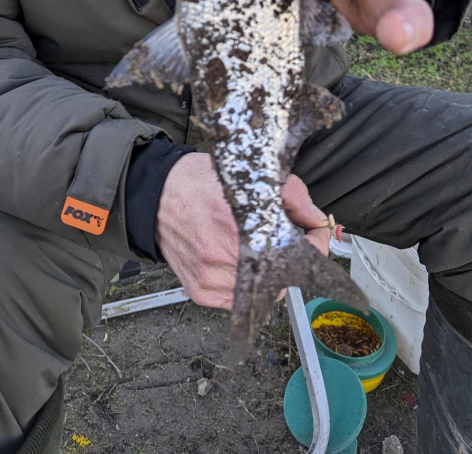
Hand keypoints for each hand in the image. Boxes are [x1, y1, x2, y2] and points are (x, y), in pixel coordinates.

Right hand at [155, 153, 330, 308]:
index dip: (315, 240)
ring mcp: (210, 278)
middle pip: (283, 271)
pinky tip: (240, 260)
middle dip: (294, 254)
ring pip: (264, 290)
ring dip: (271, 270)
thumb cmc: (196, 182)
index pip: (295, 246)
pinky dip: (248, 282)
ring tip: (259, 246)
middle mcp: (222, 254)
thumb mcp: (248, 173)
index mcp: (237, 221)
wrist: (154, 197)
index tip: (317, 231)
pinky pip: (240, 299)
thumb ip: (289, 193)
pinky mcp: (201, 292)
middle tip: (292, 236)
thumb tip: (314, 217)